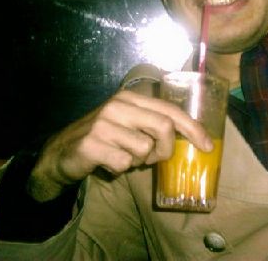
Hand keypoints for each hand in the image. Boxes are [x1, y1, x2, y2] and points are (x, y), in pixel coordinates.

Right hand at [27, 84, 212, 201]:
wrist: (60, 153)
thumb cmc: (104, 139)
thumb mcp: (129, 124)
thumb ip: (154, 125)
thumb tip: (189, 138)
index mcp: (131, 98)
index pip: (170, 110)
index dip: (193, 128)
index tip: (207, 146)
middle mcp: (118, 106)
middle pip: (164, 127)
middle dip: (166, 149)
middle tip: (154, 158)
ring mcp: (103, 124)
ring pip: (144, 149)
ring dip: (138, 161)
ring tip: (122, 157)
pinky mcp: (91, 144)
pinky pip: (123, 163)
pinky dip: (119, 170)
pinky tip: (107, 163)